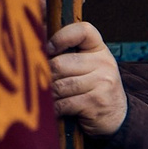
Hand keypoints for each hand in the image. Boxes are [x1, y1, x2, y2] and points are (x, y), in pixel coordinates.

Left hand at [50, 22, 127, 136]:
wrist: (116, 117)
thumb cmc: (91, 90)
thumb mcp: (86, 67)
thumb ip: (65, 56)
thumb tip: (31, 48)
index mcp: (99, 50)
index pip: (83, 31)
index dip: (61, 37)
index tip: (48, 50)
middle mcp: (105, 63)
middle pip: (60, 64)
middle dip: (46, 77)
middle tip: (41, 84)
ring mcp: (103, 82)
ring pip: (60, 85)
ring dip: (49, 96)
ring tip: (47, 99)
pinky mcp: (97, 102)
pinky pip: (64, 103)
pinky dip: (55, 109)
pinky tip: (54, 111)